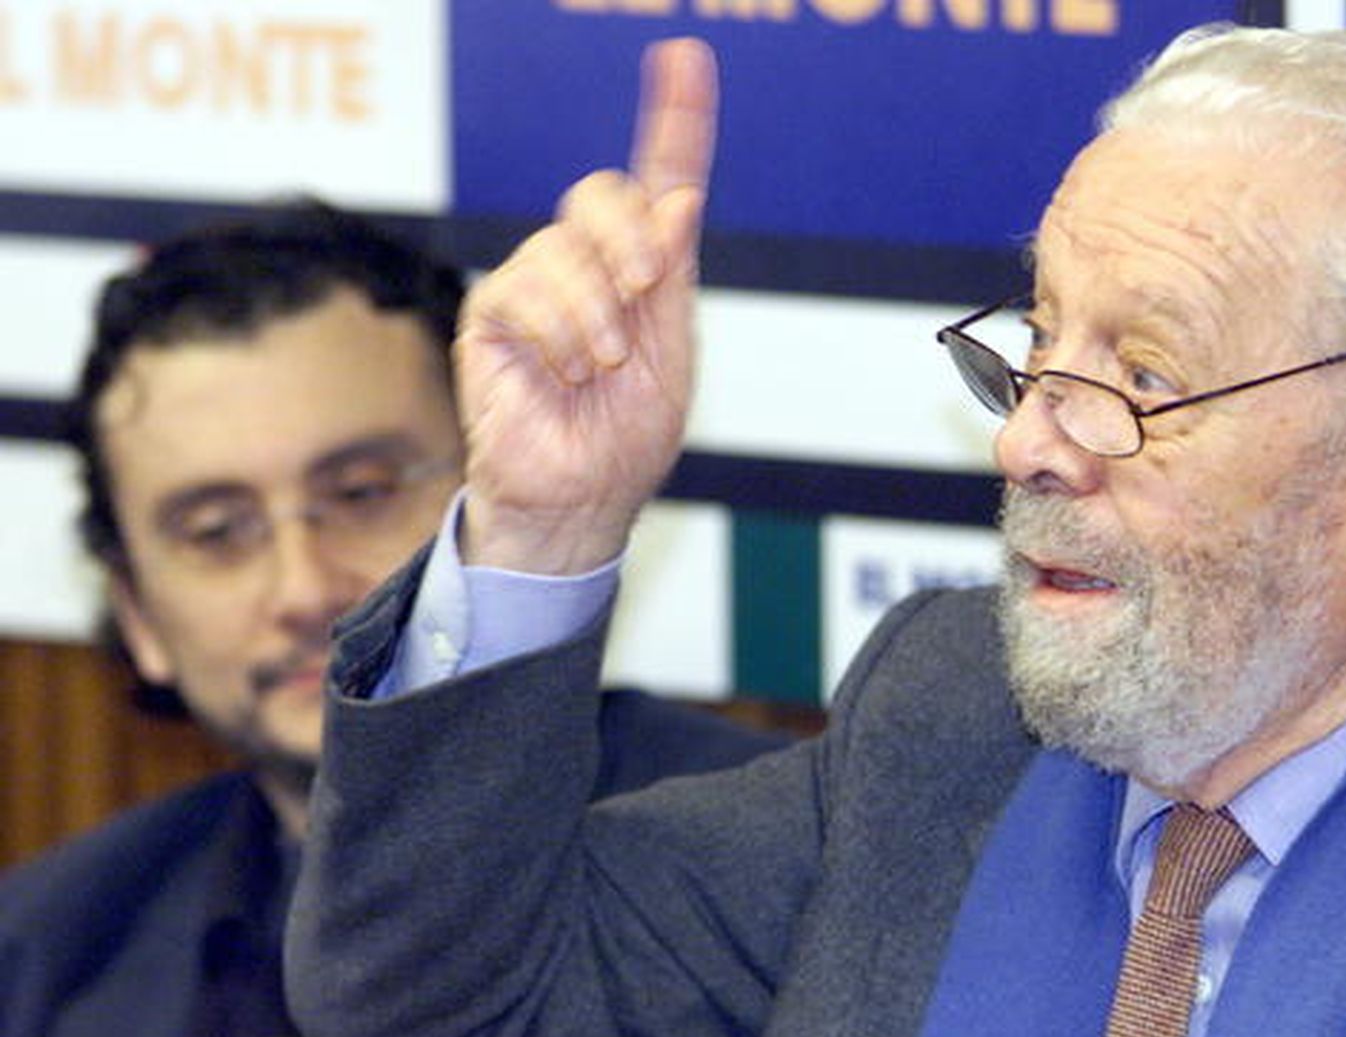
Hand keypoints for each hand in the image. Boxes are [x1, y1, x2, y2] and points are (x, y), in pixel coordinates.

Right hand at [455, 38, 716, 573]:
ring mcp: (536, 287)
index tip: (686, 57)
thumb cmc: (626, 437)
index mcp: (643, 271)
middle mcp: (588, 267)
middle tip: (647, 286)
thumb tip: (679, 197)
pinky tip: (564, 372)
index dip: (675, 119)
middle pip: (601, 195)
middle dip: (630, 236)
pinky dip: (555, 332)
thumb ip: (671, 274)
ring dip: (595, 312)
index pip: (658, 179)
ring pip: (563, 248)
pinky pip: (518, 289)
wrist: (580, 501)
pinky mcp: (490, 317)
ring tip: (599, 367)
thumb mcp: (672, 354)